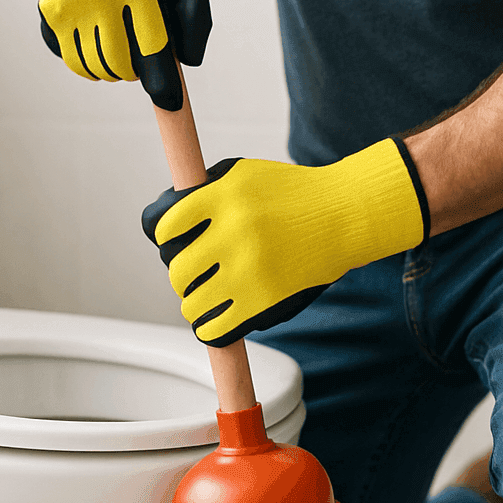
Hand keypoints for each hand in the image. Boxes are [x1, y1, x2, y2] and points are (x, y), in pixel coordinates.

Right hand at [29, 0, 209, 109]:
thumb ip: (196, 13)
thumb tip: (189, 62)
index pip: (151, 42)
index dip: (162, 80)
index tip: (171, 103)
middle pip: (119, 63)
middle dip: (137, 73)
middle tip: (144, 58)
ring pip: (93, 67)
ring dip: (113, 70)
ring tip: (123, 44)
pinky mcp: (47, 11)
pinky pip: (70, 60)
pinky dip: (88, 62)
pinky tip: (97, 34)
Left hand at [142, 138, 429, 345]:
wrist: (342, 215)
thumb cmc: (289, 193)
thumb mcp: (243, 174)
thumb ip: (201, 192)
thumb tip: (159, 223)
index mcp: (224, 196)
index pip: (162, 225)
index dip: (162, 235)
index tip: (173, 240)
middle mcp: (234, 231)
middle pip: (176, 268)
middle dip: (181, 271)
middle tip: (194, 270)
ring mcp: (249, 269)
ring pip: (191, 301)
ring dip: (192, 301)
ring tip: (203, 294)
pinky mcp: (264, 301)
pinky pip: (215, 328)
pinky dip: (207, 328)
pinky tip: (211, 320)